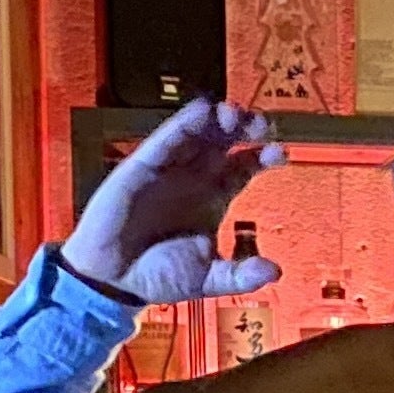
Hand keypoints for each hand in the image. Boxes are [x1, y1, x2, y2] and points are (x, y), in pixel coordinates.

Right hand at [62, 99, 285, 306]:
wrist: (113, 281)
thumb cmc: (158, 276)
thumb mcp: (207, 279)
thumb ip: (240, 275)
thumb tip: (274, 272)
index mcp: (214, 198)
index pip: (243, 168)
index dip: (261, 156)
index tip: (279, 153)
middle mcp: (194, 178)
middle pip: (225, 142)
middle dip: (244, 128)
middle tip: (262, 123)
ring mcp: (169, 169)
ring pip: (198, 135)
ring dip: (217, 120)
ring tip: (235, 113)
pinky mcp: (142, 166)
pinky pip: (165, 141)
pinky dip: (183, 124)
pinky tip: (201, 111)